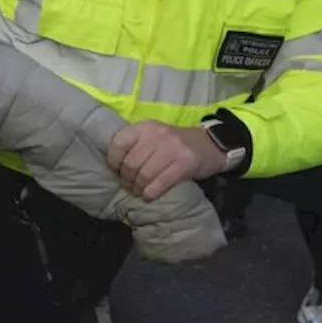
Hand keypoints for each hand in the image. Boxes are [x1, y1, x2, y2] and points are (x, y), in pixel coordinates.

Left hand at [107, 121, 226, 201]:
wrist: (208, 144)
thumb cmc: (174, 144)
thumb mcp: (153, 136)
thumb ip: (135, 145)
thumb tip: (112, 166)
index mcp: (145, 127)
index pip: (118, 144)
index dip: (114, 162)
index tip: (116, 171)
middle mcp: (157, 134)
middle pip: (131, 163)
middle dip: (126, 179)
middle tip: (128, 186)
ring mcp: (173, 148)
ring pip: (144, 174)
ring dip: (138, 188)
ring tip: (138, 192)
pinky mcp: (185, 162)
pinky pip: (161, 182)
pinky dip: (151, 192)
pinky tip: (148, 196)